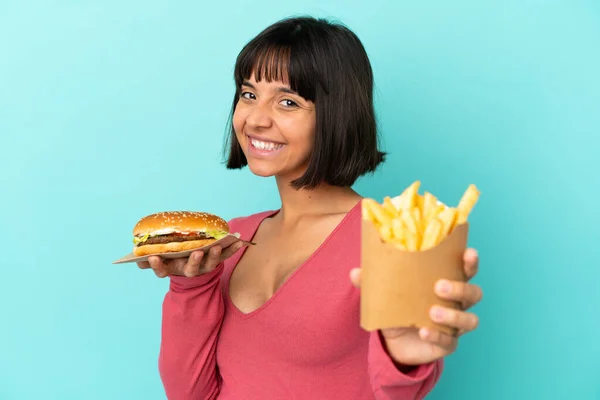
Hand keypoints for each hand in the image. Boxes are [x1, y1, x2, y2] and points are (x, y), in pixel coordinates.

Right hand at [136, 241, 245, 277]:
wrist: (194, 271)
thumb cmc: (174, 260)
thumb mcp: (162, 260)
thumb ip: (150, 259)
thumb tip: (134, 255)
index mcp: (173, 270)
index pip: (162, 270)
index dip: (158, 265)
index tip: (153, 258)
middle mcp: (190, 270)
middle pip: (192, 269)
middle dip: (194, 261)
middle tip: (196, 253)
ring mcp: (205, 267)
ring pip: (210, 264)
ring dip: (214, 255)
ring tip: (217, 246)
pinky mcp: (217, 261)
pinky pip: (226, 255)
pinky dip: (233, 249)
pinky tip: (239, 241)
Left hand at [350, 248, 482, 366]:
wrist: (394, 341)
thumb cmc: (398, 306)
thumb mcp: (385, 292)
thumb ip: (372, 281)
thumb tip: (355, 272)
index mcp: (446, 282)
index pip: (466, 269)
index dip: (470, 262)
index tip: (468, 253)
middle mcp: (456, 303)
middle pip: (474, 293)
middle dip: (460, 288)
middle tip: (438, 285)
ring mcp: (455, 325)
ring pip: (469, 320)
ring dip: (453, 315)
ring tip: (431, 313)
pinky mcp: (448, 344)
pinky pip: (449, 341)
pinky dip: (437, 336)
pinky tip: (423, 332)